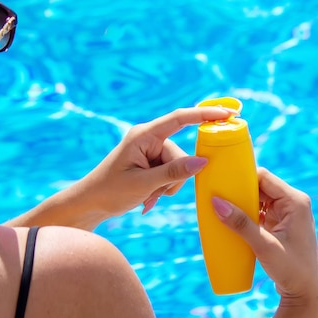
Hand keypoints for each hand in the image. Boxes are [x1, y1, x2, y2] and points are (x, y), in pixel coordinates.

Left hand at [73, 106, 236, 217]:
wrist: (89, 204)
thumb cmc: (110, 191)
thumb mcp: (143, 184)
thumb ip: (173, 172)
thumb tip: (203, 161)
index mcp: (143, 135)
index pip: (180, 118)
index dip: (205, 114)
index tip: (228, 113)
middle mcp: (148, 138)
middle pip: (181, 153)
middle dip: (175, 177)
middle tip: (155, 193)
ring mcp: (150, 150)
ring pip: (179, 167)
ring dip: (168, 186)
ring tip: (148, 197)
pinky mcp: (151, 162)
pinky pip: (171, 173)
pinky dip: (163, 188)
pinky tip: (148, 198)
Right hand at [211, 168, 317, 306]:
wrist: (307, 293)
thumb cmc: (292, 270)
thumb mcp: (264, 246)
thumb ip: (241, 224)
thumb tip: (216, 202)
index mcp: (295, 201)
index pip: (265, 177)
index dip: (243, 176)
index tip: (221, 180)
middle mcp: (293, 203)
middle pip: (261, 186)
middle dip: (240, 190)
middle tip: (217, 194)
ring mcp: (288, 214)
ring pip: (260, 199)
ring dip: (242, 202)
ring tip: (221, 205)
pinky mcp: (281, 224)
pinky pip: (261, 211)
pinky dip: (247, 213)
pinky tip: (232, 219)